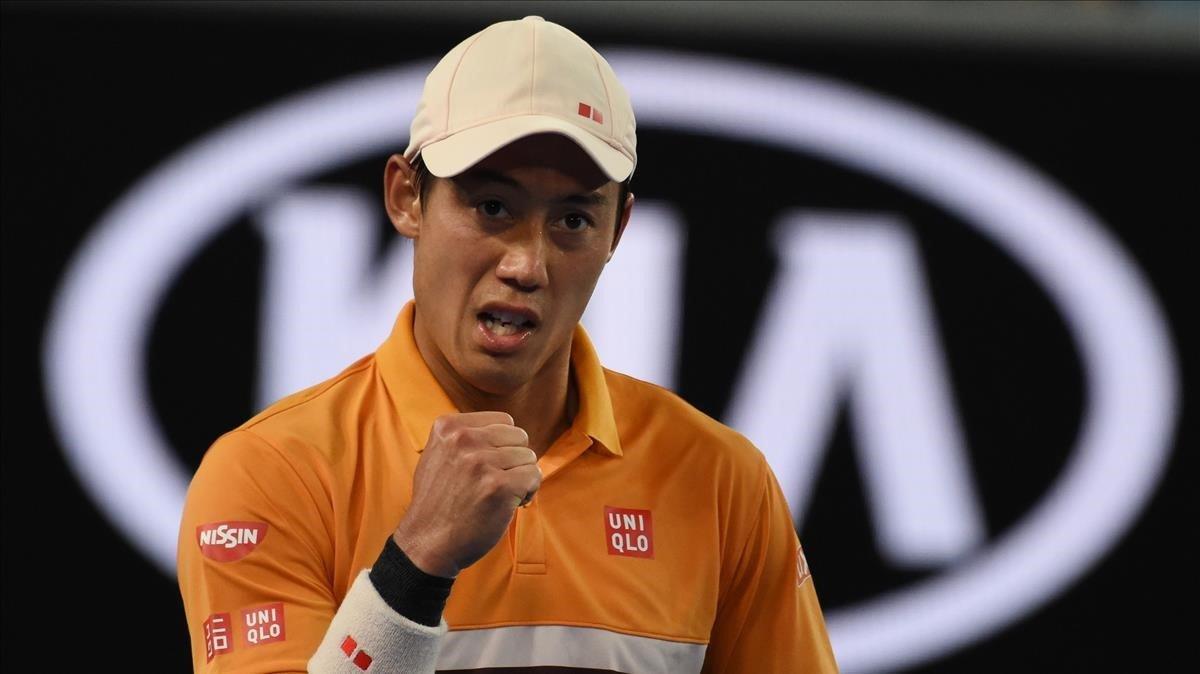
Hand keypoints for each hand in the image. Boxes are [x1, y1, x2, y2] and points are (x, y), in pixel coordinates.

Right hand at [392, 411, 540, 577]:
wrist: (427, 543)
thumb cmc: (437, 503)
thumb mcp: (438, 455)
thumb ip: (464, 437)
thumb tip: (506, 429)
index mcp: (448, 427)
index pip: (503, 421)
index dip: (504, 445)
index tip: (493, 465)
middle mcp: (464, 439)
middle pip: (519, 437)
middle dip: (516, 460)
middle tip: (501, 483)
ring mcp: (481, 462)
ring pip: (529, 457)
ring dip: (523, 478)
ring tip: (503, 495)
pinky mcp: (498, 486)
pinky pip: (534, 476)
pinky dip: (530, 491)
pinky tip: (513, 504)